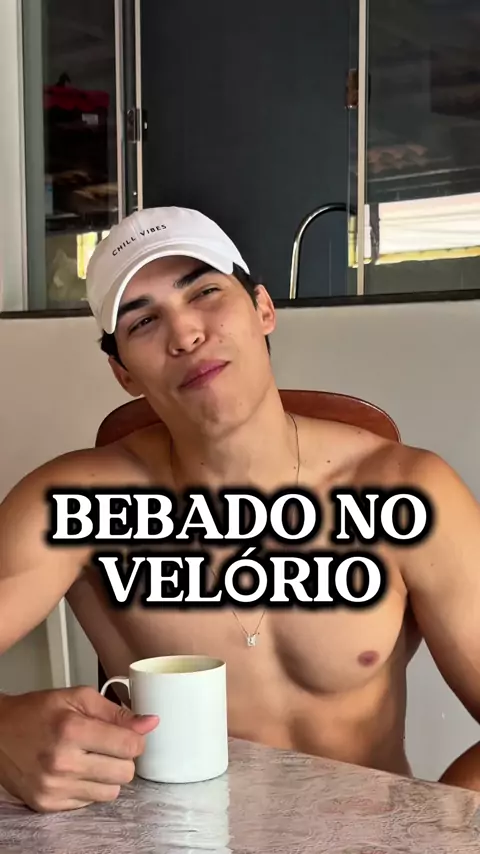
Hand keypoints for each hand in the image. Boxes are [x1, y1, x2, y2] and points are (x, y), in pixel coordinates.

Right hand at [0, 686, 158, 811]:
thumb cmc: (37, 711)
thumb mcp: (77, 697)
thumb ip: (116, 711)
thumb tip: (149, 723)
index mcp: (72, 730)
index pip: (129, 746)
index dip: (136, 739)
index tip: (129, 734)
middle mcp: (63, 763)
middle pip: (125, 773)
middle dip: (123, 758)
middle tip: (108, 745)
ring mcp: (54, 788)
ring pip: (111, 792)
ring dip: (108, 775)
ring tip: (91, 758)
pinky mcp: (47, 805)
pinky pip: (89, 803)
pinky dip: (89, 787)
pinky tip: (76, 770)